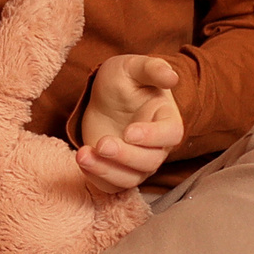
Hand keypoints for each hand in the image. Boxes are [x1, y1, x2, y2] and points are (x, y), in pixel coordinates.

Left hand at [76, 54, 183, 193]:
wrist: (105, 97)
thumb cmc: (124, 80)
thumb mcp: (134, 67)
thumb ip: (152, 68)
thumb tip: (171, 76)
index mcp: (166, 120)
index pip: (170, 135)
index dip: (152, 137)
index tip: (130, 132)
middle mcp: (157, 146)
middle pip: (149, 162)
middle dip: (125, 156)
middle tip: (102, 144)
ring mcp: (137, 162)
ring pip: (130, 178)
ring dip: (106, 171)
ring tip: (83, 155)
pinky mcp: (118, 171)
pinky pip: (111, 185)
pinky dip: (96, 178)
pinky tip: (82, 160)